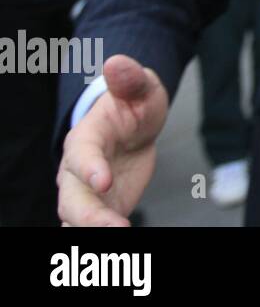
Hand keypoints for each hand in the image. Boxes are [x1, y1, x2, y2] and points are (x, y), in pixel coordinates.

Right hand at [57, 55, 169, 225]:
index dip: (89, 168)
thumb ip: (129, 78)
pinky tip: (122, 244)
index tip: (104, 181)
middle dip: (89, 216)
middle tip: (116, 228)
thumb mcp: (140, 87)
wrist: (134, 126)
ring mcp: (88, 192)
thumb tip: (117, 62)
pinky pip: (94, 229)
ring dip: (94, 232)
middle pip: (72, 198)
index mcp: (87, 137)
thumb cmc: (133, 104)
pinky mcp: (102, 209)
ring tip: (121, 238)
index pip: (81, 155)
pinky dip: (102, 237)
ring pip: (78, 219)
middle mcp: (78, 170)